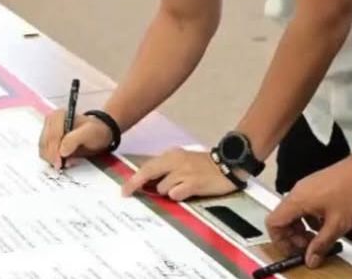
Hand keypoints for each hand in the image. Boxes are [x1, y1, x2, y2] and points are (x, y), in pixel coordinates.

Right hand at [38, 109, 112, 168]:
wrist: (98, 134)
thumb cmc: (95, 131)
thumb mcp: (89, 133)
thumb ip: (74, 140)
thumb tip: (61, 151)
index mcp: (58, 115)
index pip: (51, 136)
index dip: (54, 151)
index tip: (59, 163)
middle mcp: (50, 121)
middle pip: (44, 143)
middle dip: (52, 156)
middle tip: (62, 166)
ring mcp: (48, 130)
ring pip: (43, 149)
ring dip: (52, 158)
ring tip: (65, 162)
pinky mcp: (48, 139)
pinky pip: (45, 152)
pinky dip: (52, 159)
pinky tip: (62, 160)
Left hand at [122, 148, 236, 200]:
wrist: (228, 165)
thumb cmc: (203, 165)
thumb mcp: (182, 161)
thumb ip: (166, 169)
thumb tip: (148, 182)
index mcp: (171, 155)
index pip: (147, 166)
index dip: (134, 178)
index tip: (124, 189)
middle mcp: (175, 162)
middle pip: (148, 173)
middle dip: (135, 184)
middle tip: (127, 193)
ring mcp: (184, 172)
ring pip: (163, 187)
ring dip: (167, 191)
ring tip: (182, 187)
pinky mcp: (194, 183)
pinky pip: (176, 194)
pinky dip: (178, 195)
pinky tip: (188, 191)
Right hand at [265, 155, 351, 267]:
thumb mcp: (338, 225)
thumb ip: (321, 244)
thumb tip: (310, 258)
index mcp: (297, 200)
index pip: (273, 223)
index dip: (279, 240)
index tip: (292, 251)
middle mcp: (296, 193)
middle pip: (281, 219)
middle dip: (293, 237)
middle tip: (308, 249)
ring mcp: (304, 189)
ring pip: (293, 214)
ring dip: (302, 229)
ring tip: (318, 239)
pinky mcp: (313, 188)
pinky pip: (303, 207)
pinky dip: (309, 220)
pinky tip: (325, 226)